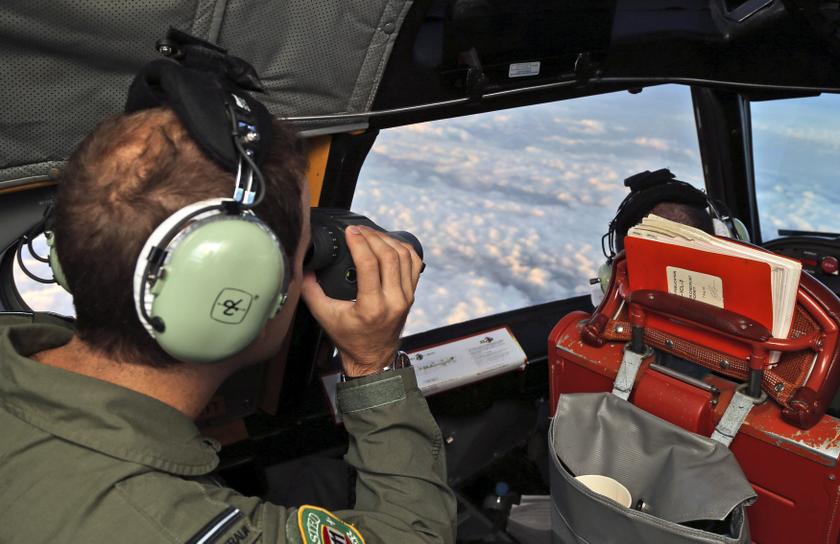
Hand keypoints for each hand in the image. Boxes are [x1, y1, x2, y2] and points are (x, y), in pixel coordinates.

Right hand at [301, 225, 422, 376]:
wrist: (372, 357)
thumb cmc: (349, 338)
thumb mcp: (324, 316)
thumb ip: (310, 290)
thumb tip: (303, 265)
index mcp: (372, 307)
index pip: (369, 264)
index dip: (359, 242)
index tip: (349, 231)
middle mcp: (394, 301)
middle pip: (389, 256)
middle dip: (372, 236)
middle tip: (358, 230)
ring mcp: (406, 297)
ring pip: (404, 256)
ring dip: (387, 240)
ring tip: (370, 233)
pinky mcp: (411, 294)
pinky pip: (413, 263)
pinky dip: (402, 248)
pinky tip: (388, 242)